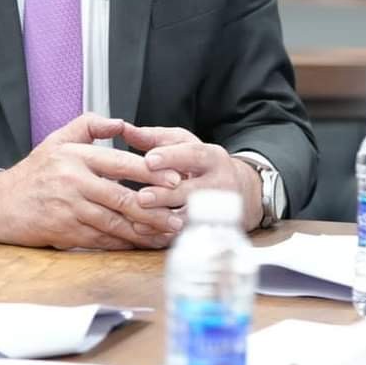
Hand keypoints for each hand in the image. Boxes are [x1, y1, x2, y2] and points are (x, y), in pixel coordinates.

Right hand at [0, 114, 182, 249]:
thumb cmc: (34, 171)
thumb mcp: (57, 139)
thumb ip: (90, 125)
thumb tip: (121, 123)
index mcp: (76, 157)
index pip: (120, 164)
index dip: (150, 172)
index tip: (175, 178)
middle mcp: (73, 183)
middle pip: (121, 197)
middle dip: (155, 207)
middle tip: (180, 212)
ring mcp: (69, 210)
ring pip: (115, 222)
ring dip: (145, 229)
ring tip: (169, 231)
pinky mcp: (66, 232)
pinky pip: (102, 239)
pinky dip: (125, 243)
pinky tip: (144, 243)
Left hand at [120, 124, 263, 231]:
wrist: (240, 192)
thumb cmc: (203, 166)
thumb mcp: (185, 145)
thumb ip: (155, 138)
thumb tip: (125, 129)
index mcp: (213, 157)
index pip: (194, 155)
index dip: (172, 158)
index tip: (149, 160)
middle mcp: (220, 183)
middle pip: (195, 189)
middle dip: (167, 195)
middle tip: (142, 196)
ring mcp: (218, 209)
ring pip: (192, 217)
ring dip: (165, 219)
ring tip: (139, 220)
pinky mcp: (212, 229)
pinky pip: (187, 234)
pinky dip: (164, 235)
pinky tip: (145, 233)